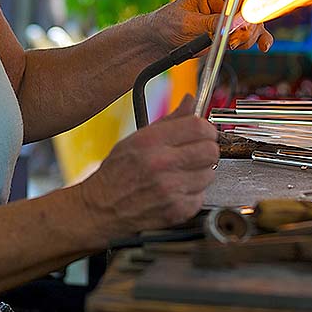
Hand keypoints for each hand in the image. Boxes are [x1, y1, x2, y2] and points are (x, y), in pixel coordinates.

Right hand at [75, 96, 218, 239]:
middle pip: (210, 150)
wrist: (101, 208)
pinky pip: (201, 196)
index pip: (199, 127)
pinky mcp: (177, 210)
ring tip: (181, 174)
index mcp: (150, 141)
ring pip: (209, 174)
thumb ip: (169, 120)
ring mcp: (170, 189)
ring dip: (199, 173)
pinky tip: (176, 191)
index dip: (206, 129)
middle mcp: (160, 164)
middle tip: (196, 153)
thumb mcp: (136, 138)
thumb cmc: (116, 173)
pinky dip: (193, 194)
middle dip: (206, 150)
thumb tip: (190, 101)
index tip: (204, 133)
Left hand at [151, 0, 272, 53]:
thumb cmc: (168, 24)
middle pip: (251, 10)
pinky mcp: (228, 33)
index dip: (249, 6)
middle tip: (235, 40)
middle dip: (248, 27)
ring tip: (232, 45)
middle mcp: (224, 3)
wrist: (159, 40)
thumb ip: (211, 23)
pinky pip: (248, 35)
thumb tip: (233, 23)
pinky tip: (263, 47)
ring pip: (252, 25)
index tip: (248, 22)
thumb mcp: (187, 23)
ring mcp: (228, 18)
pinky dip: (257, 40)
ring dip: (249, 37)